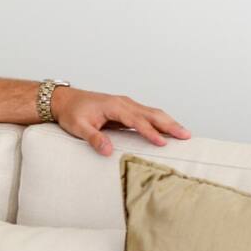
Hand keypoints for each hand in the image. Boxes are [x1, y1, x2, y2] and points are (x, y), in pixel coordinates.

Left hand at [51, 87, 190, 155]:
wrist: (64, 100)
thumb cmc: (71, 113)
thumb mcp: (78, 127)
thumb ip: (94, 138)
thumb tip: (108, 151)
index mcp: (114, 106)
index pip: (137, 120)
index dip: (150, 132)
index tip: (162, 142)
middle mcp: (124, 103)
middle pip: (152, 113)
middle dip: (169, 124)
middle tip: (186, 136)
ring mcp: (126, 104)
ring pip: (152, 112)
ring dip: (168, 122)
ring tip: (184, 134)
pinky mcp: (125, 109)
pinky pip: (146, 114)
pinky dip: (159, 121)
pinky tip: (168, 130)